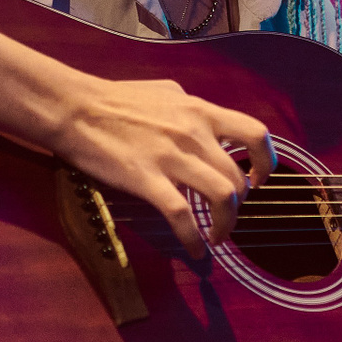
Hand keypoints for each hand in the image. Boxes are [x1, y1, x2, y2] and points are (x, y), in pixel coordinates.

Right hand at [48, 75, 275, 257]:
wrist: (74, 108)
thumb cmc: (116, 99)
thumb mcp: (166, 92)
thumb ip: (192, 109)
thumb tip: (206, 121)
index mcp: (200, 111)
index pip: (255, 134)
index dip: (267, 162)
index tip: (258, 180)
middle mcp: (193, 133)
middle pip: (238, 178)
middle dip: (239, 205)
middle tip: (226, 216)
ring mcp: (171, 157)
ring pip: (222, 197)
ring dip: (226, 224)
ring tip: (217, 236)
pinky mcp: (146, 179)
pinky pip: (182, 217)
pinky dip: (194, 239)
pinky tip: (195, 249)